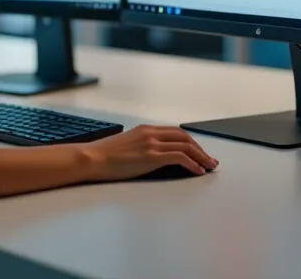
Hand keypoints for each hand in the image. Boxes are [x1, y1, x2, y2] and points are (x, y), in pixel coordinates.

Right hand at [79, 125, 217, 180]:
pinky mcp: (150, 156)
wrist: (90, 158)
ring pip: (186, 146)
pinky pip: (179, 157)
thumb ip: (140, 147)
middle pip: (184, 137)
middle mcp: (151, 133)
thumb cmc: (103, 157)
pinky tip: (198, 171)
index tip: (199, 152)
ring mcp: (151, 143)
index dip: (191, 142)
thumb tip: (150, 157)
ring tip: (209, 167)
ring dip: (201, 157)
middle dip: (200, 149)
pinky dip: (192, 164)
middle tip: (210, 160)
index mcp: (145, 129)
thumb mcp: (125, 146)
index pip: (175, 132)